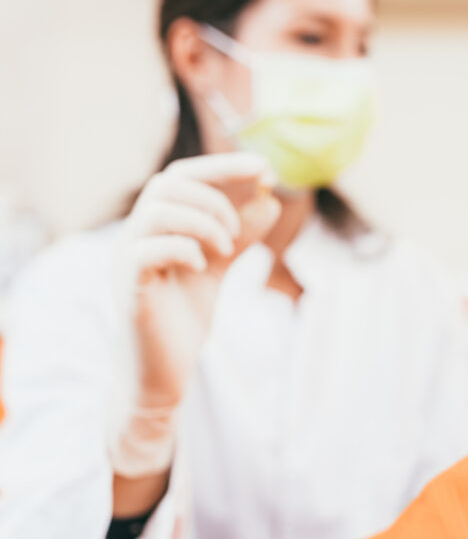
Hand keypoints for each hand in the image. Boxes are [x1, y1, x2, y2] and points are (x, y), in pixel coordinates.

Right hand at [118, 152, 279, 408]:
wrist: (164, 372)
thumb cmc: (184, 315)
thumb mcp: (220, 265)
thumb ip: (240, 233)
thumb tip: (269, 198)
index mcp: (158, 224)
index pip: (184, 176)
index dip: (223, 166)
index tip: (264, 167)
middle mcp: (136, 234)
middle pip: (167, 183)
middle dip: (214, 196)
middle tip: (238, 230)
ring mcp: (127, 259)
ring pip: (156, 211)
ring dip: (202, 222)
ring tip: (226, 250)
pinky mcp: (128, 288)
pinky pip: (145, 251)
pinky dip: (182, 249)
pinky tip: (203, 267)